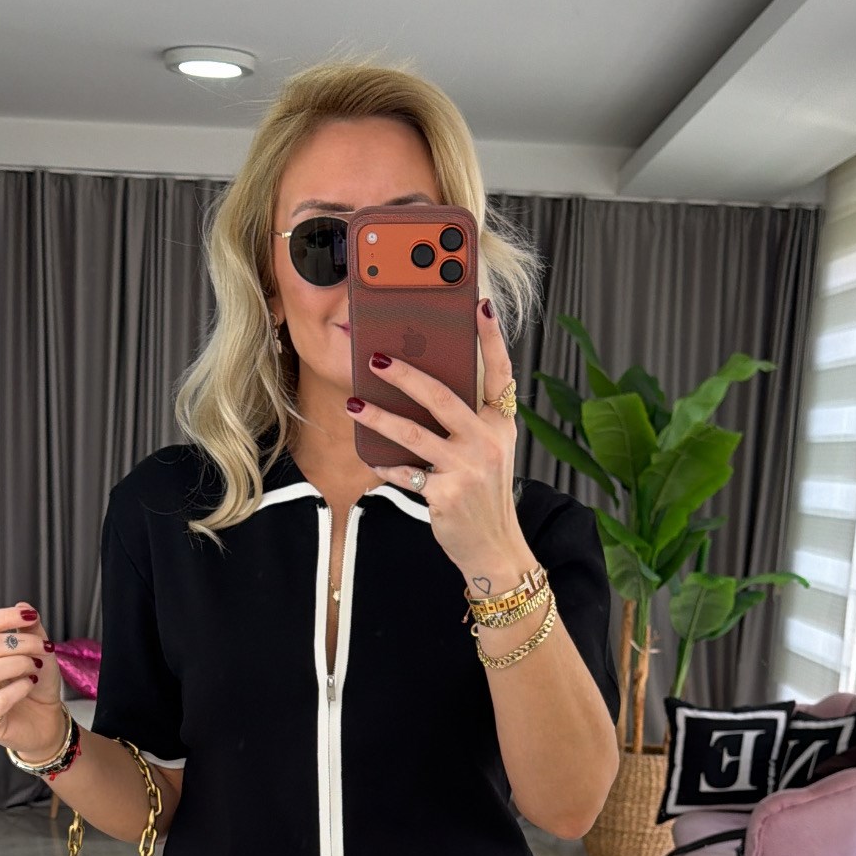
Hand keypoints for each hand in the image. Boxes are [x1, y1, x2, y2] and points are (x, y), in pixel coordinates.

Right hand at [0, 603, 64, 753]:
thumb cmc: (35, 684)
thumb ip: (30, 630)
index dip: (4, 617)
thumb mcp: (37, 652)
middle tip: (44, 647)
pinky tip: (30, 684)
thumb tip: (22, 606)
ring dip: (19, 664)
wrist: (46, 721)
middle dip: (21, 643)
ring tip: (35, 667)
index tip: (31, 616)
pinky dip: (19, 688)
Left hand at [346, 298, 525, 588]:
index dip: (491, 339)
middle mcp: (488, 441)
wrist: (495, 549)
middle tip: (376, 359)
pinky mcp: (446, 493)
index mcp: (501, 424)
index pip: (499, 373)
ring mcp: (467, 467)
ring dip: (379, 417)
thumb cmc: (484, 495)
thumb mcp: (488, 452)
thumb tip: (422, 389)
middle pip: (442, 397)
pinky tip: (369, 455)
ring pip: (414, 433)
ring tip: (354, 404)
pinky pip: (404, 472)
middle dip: (406, 375)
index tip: (479, 306)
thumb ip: (467, 422)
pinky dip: (385, 464)